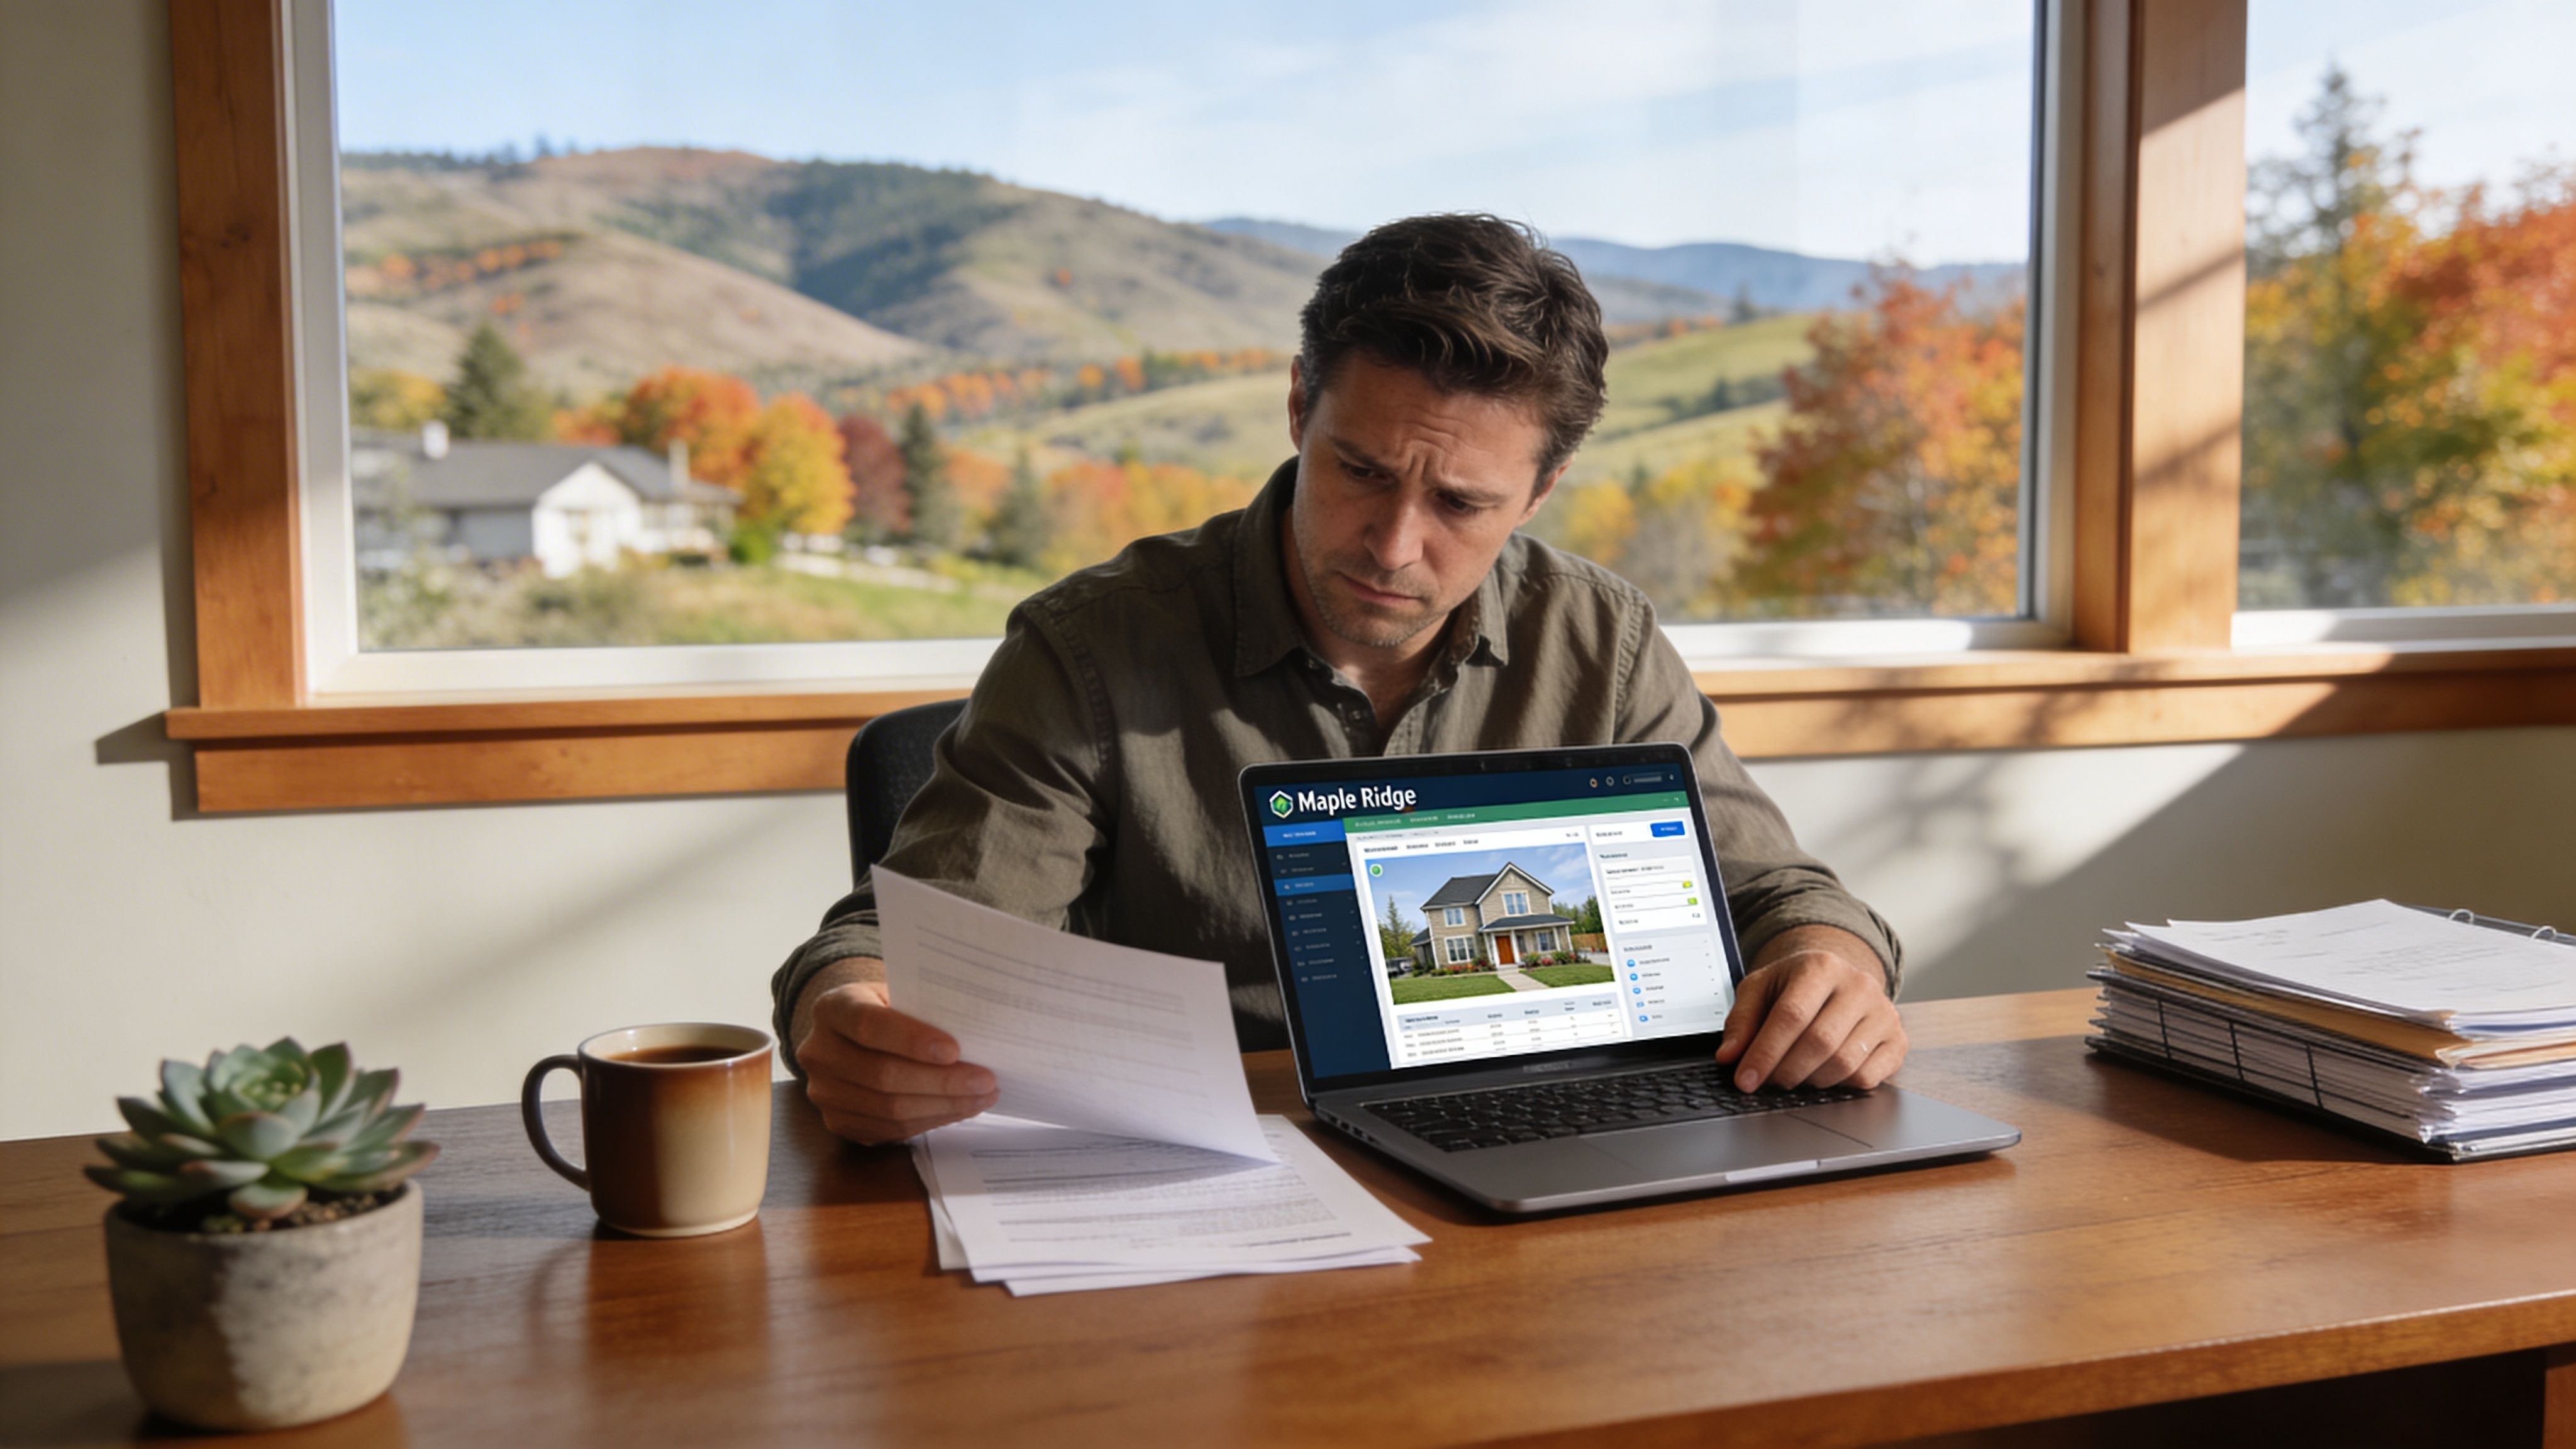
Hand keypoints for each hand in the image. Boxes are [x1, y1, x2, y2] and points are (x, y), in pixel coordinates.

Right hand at [795, 978, 998, 1143]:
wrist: (851, 1034)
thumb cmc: (887, 1009)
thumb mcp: (899, 994)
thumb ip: (923, 1009)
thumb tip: (975, 1034)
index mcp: (832, 1008)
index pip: (869, 1025)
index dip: (911, 1040)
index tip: (954, 1050)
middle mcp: (818, 1051)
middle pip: (882, 1075)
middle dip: (941, 1081)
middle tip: (986, 1080)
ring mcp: (823, 1092)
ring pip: (888, 1109)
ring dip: (943, 1107)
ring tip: (982, 1097)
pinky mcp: (836, 1121)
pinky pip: (888, 1130)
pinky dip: (929, 1121)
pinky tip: (958, 1110)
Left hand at [1712, 926, 1905, 1091]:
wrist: (1837, 980)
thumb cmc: (1795, 987)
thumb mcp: (1760, 989)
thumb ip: (1742, 1020)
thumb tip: (1729, 1057)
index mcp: (1821, 966)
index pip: (1791, 1015)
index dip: (1765, 1052)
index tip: (1745, 1080)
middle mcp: (1859, 986)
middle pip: (1820, 1041)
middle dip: (1785, 1071)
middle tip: (1766, 1082)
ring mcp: (1883, 1013)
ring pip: (1845, 1063)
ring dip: (1810, 1080)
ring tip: (1792, 1076)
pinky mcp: (1897, 1039)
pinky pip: (1868, 1077)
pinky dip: (1839, 1086)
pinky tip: (1822, 1075)